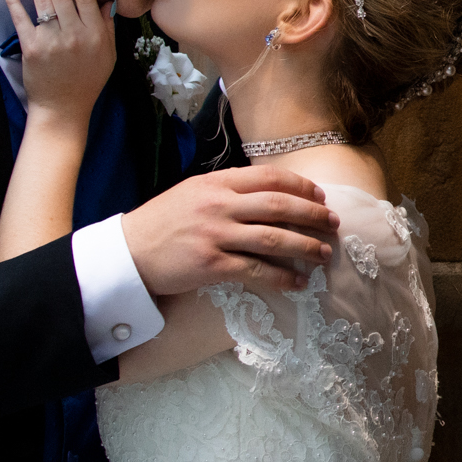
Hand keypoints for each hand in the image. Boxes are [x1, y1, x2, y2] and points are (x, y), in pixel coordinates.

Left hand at [3, 0, 115, 124]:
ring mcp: (52, 40)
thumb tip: (106, 0)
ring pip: (43, 1)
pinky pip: (21, 18)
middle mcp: (75, 34)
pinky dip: (13, 1)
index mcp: (96, 34)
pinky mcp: (32, 47)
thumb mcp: (107, 55)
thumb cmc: (87, 81)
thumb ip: (107, 27)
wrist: (63, 108)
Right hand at [122, 167, 339, 295]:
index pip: (270, 178)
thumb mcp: (193, 192)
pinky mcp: (211, 264)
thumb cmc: (163, 222)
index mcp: (217, 183)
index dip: (302, 186)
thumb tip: (269, 193)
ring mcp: (216, 235)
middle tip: (333, 224)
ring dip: (306, 247)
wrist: (127, 252)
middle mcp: (220, 205)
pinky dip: (282, 278)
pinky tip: (298, 283)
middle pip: (280, 206)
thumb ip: (228, 189)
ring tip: (323, 254)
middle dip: (313, 215)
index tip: (320, 196)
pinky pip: (257, 270)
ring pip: (274, 239)